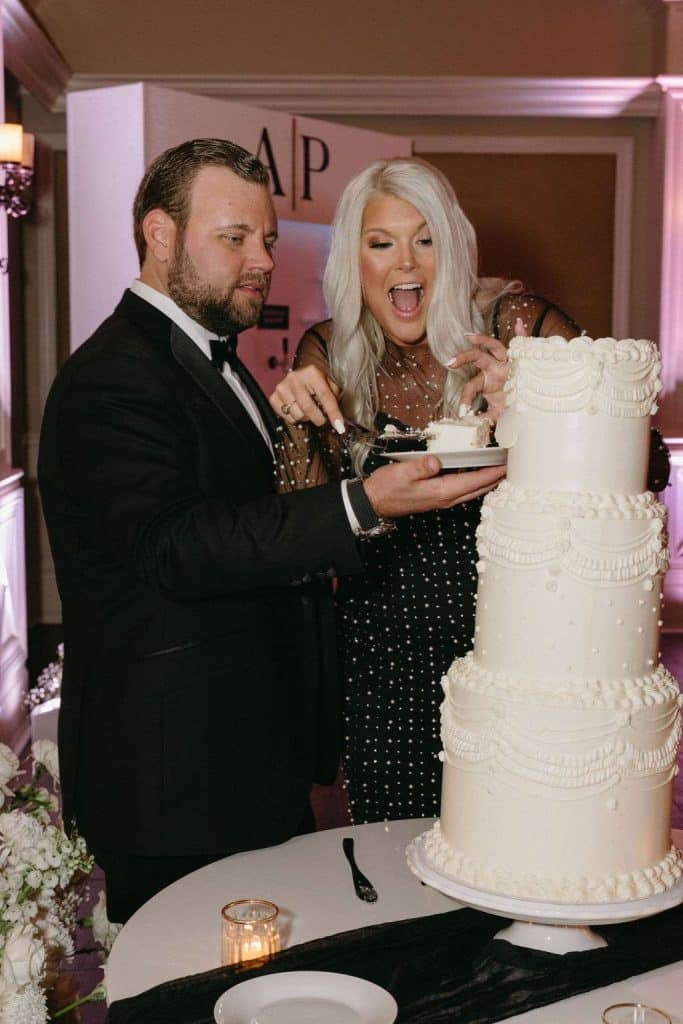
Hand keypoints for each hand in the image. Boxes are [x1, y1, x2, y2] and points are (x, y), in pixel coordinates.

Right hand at [269, 365, 344, 433]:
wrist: (301, 375)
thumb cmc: (318, 381)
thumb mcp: (330, 384)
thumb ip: (335, 398)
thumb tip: (338, 420)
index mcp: (312, 372)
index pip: (325, 396)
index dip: (333, 413)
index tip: (340, 427)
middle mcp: (294, 378)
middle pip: (308, 408)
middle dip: (319, 419)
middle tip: (322, 418)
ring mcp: (282, 387)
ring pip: (298, 415)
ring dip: (306, 418)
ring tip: (308, 409)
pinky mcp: (274, 397)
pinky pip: (288, 418)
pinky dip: (295, 418)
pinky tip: (298, 409)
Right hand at [363, 455, 505, 518]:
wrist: (373, 503)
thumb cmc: (386, 488)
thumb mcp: (402, 473)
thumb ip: (421, 466)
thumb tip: (438, 460)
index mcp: (441, 491)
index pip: (474, 481)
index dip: (493, 473)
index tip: (508, 465)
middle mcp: (445, 498)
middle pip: (478, 488)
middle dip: (496, 478)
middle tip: (512, 466)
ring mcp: (441, 499)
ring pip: (472, 490)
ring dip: (487, 481)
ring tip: (500, 470)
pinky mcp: (437, 497)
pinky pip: (462, 490)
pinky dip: (474, 482)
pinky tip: (477, 474)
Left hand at [448, 318, 527, 421]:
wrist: (530, 398)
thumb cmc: (511, 401)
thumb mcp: (498, 412)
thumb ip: (486, 418)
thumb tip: (475, 426)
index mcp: (487, 381)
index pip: (471, 386)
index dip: (465, 398)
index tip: (462, 412)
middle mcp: (494, 367)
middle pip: (476, 358)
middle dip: (463, 358)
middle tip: (450, 362)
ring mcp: (507, 361)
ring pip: (495, 347)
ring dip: (483, 340)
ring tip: (470, 336)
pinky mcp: (521, 357)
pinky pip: (523, 343)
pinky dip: (523, 333)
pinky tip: (520, 323)